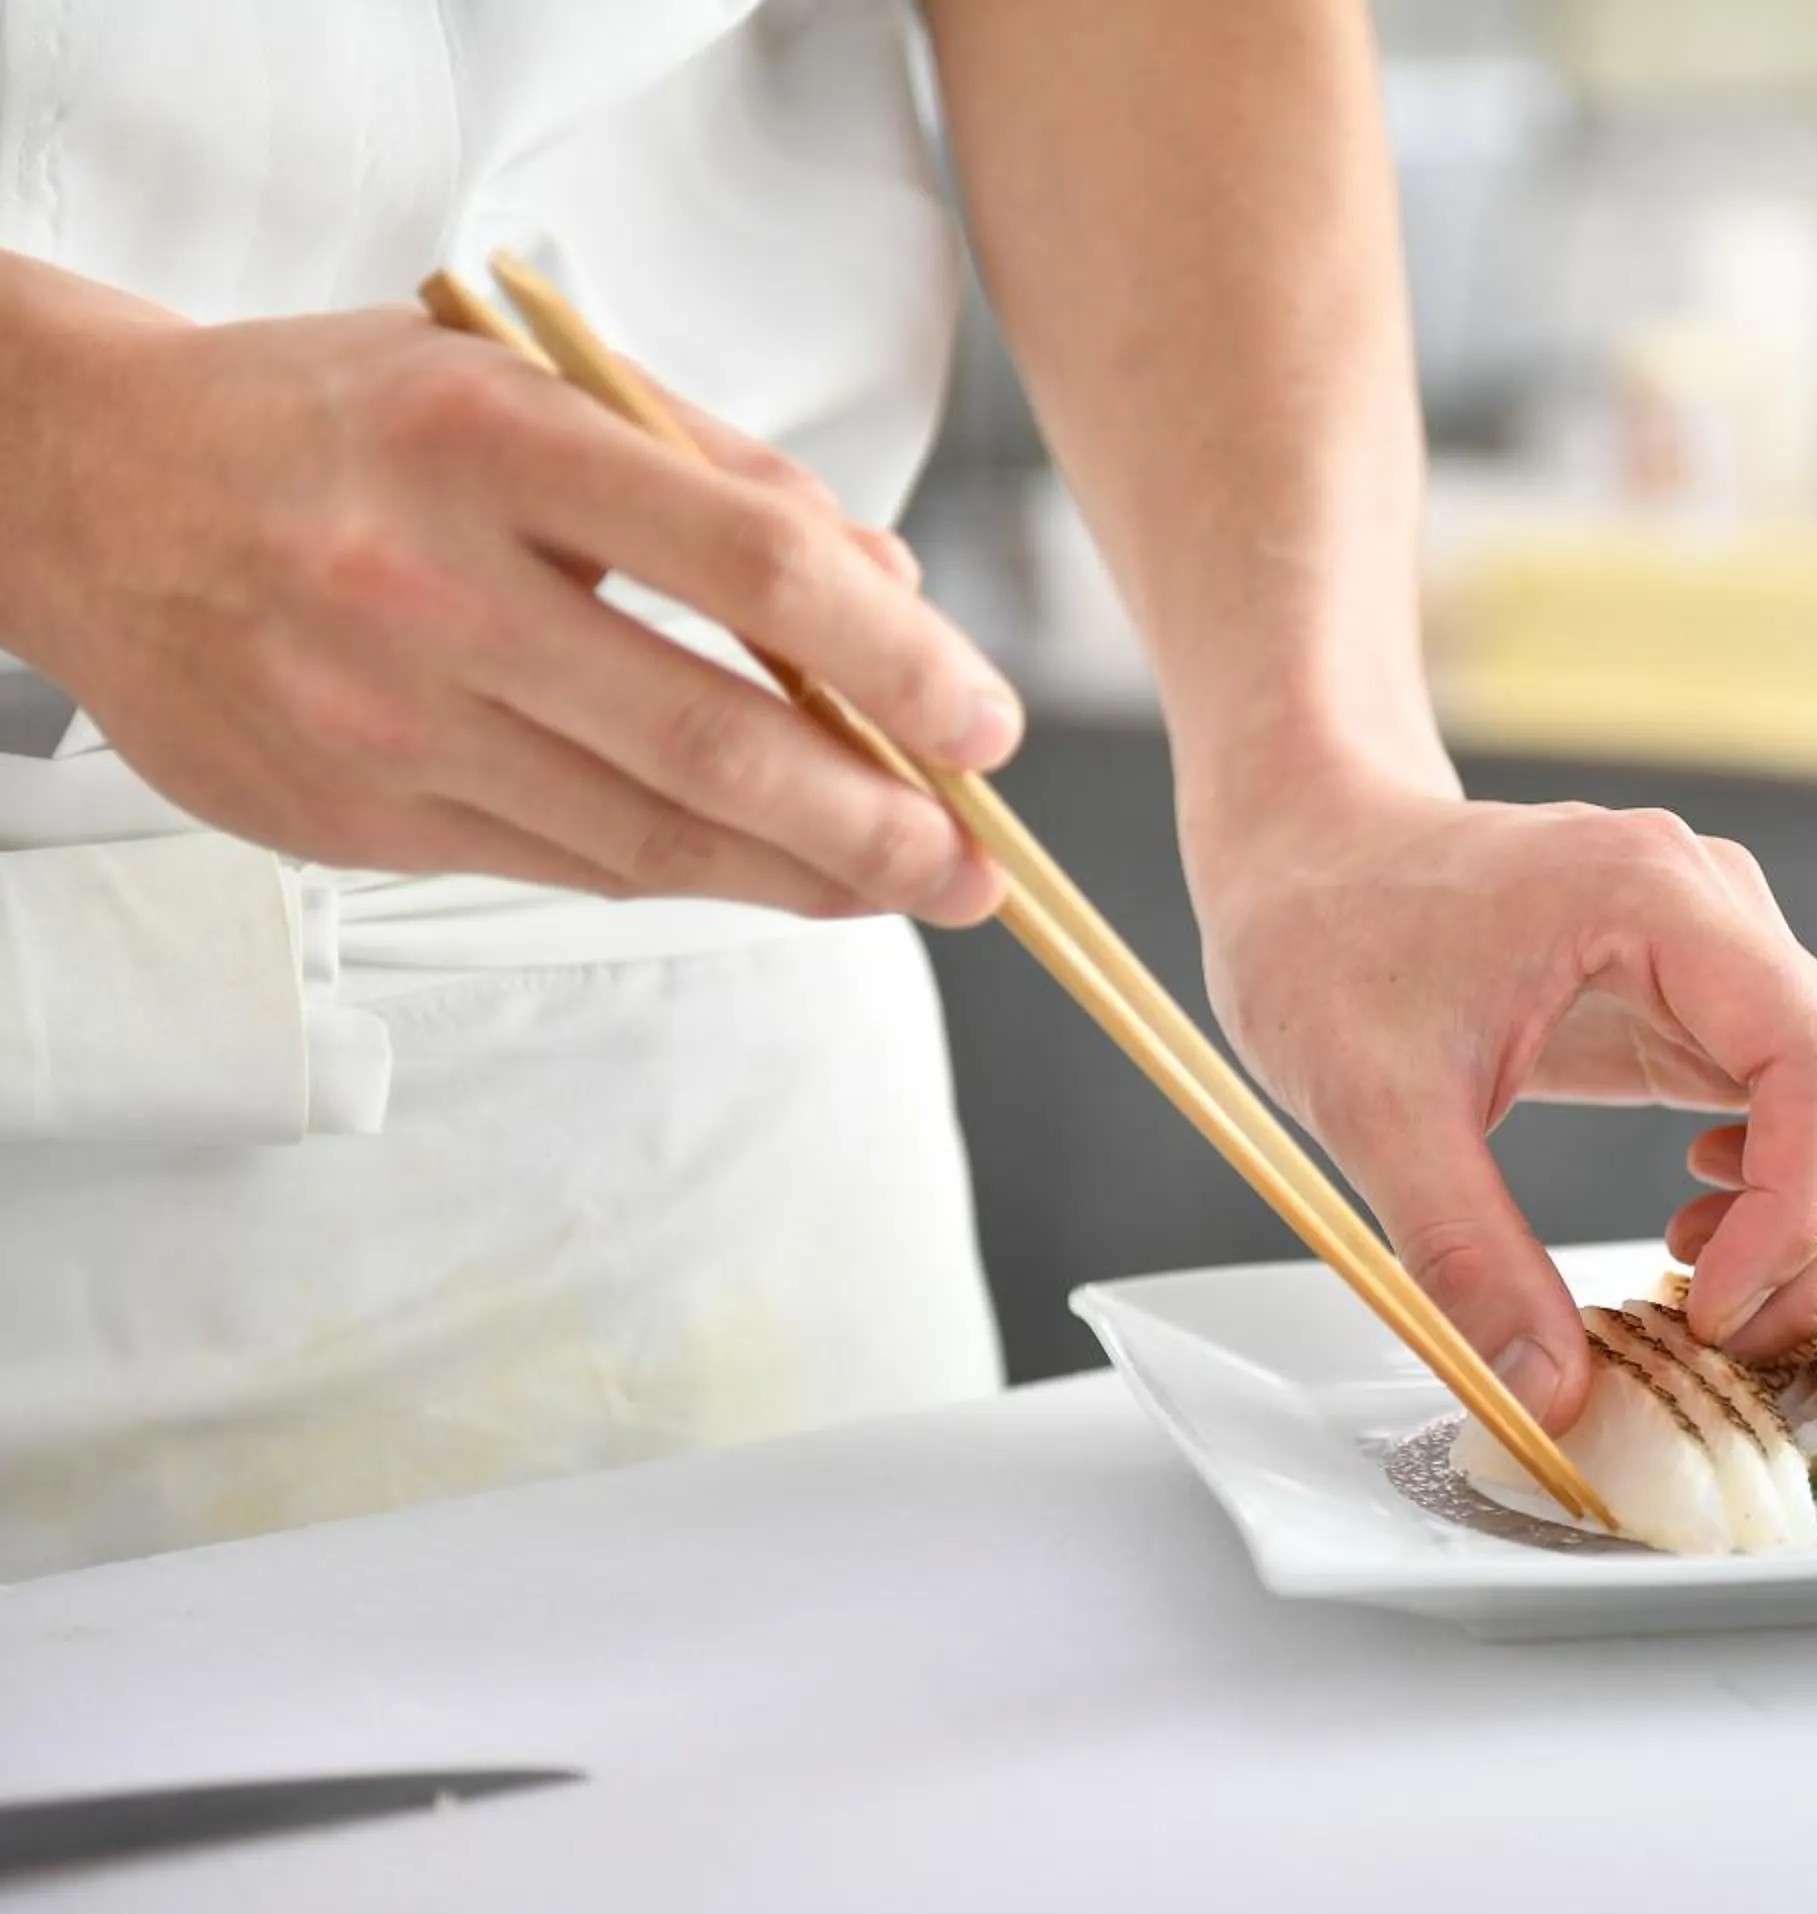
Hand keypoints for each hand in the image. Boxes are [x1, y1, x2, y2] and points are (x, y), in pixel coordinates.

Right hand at [0, 268, 1014, 920]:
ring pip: (647, 837)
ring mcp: (383, 718)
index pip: (756, 565)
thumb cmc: (343, 425)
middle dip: (878, 825)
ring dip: (805, 879)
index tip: (985, 721)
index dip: (899, 660)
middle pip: (713, 743)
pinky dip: (689, 876)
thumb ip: (721, 474)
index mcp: (496, 442)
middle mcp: (430, 588)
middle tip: (977, 866)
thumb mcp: (529, 380)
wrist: (88, 487)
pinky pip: (565, 866)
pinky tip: (772, 875)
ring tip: (908, 888)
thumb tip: (893, 595)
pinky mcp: (353, 817)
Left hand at [1191, 771, 1816, 1432]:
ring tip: (1709, 1284)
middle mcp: (1725, 911)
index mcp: (1659, 900)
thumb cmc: (1324, 937)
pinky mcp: (1712, 996)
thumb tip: (1552, 1397)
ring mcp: (1730, 949)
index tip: (1716, 1316)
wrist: (1306, 851)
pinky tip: (1694, 1218)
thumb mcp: (1372, 1107)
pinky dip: (1792, 1182)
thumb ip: (1466, 1254)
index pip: (1814, 1065)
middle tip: (1719, 1338)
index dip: (1796, 1214)